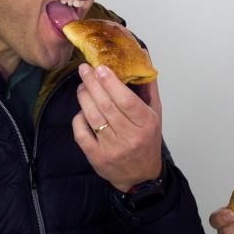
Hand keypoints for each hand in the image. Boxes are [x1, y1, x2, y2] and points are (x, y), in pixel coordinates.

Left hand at [72, 63, 162, 191]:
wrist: (141, 176)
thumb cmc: (147, 141)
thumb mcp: (155, 114)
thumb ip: (148, 87)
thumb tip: (142, 57)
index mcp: (146, 124)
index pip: (127, 100)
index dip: (111, 83)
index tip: (100, 68)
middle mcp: (130, 136)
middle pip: (107, 106)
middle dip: (93, 84)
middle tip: (84, 70)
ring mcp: (112, 148)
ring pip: (93, 117)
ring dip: (84, 97)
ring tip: (82, 86)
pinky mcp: (97, 157)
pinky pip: (82, 133)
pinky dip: (79, 118)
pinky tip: (82, 110)